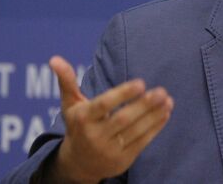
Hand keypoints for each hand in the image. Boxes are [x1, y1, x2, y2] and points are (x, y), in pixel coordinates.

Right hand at [46, 56, 173, 182]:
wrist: (79, 164)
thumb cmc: (77, 126)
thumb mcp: (70, 105)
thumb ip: (66, 81)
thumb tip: (54, 59)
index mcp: (83, 119)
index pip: (104, 105)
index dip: (123, 94)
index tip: (141, 83)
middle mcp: (95, 136)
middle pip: (123, 119)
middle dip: (144, 105)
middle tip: (161, 91)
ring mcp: (110, 150)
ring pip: (136, 131)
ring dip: (154, 115)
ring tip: (168, 99)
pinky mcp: (123, 161)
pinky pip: (142, 142)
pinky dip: (156, 127)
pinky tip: (166, 113)